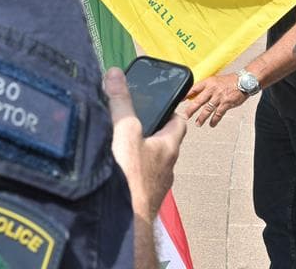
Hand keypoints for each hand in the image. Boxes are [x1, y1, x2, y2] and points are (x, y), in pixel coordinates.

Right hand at [103, 67, 185, 218]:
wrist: (126, 221)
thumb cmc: (131, 177)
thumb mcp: (125, 131)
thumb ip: (120, 102)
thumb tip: (116, 74)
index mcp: (169, 147)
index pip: (179, 123)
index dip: (171, 112)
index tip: (158, 104)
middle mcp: (167, 167)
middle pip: (164, 144)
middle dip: (151, 133)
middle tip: (132, 124)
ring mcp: (156, 186)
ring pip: (153, 164)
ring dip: (141, 156)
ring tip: (120, 148)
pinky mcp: (143, 200)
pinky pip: (141, 182)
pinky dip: (132, 175)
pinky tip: (116, 174)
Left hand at [183, 74, 248, 127]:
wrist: (245, 81)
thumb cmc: (230, 81)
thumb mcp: (216, 81)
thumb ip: (206, 88)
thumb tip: (196, 96)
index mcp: (208, 82)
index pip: (194, 88)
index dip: (186, 95)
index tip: (179, 100)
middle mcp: (212, 89)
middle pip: (198, 100)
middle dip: (190, 110)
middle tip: (185, 116)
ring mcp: (219, 96)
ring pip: (207, 109)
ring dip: (202, 117)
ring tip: (198, 123)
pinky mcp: (226, 103)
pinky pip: (218, 113)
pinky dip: (214, 120)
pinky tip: (211, 124)